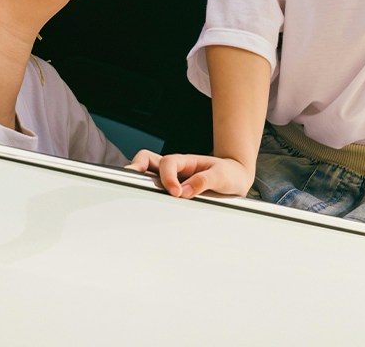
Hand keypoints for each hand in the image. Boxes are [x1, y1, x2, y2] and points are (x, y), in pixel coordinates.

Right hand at [128, 149, 253, 197]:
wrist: (236, 179)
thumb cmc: (228, 173)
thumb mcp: (221, 175)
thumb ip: (204, 180)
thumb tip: (185, 191)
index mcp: (186, 161)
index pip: (168, 163)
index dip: (168, 177)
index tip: (177, 193)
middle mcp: (174, 168)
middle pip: (146, 159)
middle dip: (136, 167)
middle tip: (130, 180)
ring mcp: (171, 178)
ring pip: (146, 173)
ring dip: (137, 179)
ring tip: (129, 193)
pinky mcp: (171, 190)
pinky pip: (153, 189)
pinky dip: (145, 193)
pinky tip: (143, 205)